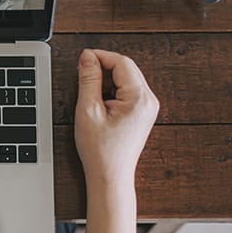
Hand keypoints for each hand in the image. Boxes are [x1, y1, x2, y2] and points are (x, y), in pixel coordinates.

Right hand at [74, 49, 158, 189]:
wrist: (110, 176)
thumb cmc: (100, 151)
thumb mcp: (88, 110)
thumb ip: (88, 79)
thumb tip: (88, 57)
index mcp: (139, 99)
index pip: (121, 62)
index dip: (100, 56)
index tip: (82, 59)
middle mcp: (149, 101)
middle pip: (126, 68)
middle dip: (103, 67)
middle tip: (83, 76)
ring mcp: (147, 107)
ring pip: (126, 78)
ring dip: (107, 79)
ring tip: (91, 97)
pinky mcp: (142, 113)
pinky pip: (128, 90)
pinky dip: (112, 90)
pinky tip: (100, 104)